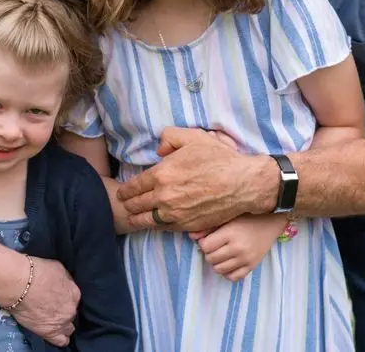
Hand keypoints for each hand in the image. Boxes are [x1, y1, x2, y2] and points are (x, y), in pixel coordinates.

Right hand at [9, 257, 80, 346]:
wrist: (20, 284)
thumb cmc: (36, 272)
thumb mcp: (58, 268)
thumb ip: (66, 280)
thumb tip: (65, 284)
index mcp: (74, 293)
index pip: (74, 300)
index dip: (65, 299)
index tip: (58, 298)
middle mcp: (71, 309)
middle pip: (71, 313)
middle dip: (64, 311)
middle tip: (53, 307)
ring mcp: (61, 323)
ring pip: (68, 328)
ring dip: (62, 325)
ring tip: (52, 320)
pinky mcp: (50, 333)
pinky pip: (61, 341)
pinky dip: (60, 338)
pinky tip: (55, 334)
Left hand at [118, 128, 275, 230]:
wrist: (242, 183)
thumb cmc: (219, 158)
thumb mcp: (193, 137)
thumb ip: (170, 137)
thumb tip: (159, 151)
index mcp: (162, 174)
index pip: (134, 185)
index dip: (125, 190)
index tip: (122, 192)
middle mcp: (164, 196)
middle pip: (137, 204)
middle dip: (128, 204)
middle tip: (124, 205)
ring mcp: (175, 213)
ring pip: (147, 220)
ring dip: (137, 219)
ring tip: (132, 218)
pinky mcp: (187, 225)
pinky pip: (164, 228)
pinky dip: (156, 226)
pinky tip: (154, 223)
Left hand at [191, 214, 286, 281]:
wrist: (270, 223)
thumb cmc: (247, 218)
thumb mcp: (228, 218)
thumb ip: (209, 227)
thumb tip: (191, 236)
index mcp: (230, 233)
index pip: (206, 246)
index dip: (204, 243)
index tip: (208, 238)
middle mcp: (238, 248)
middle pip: (211, 259)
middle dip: (209, 253)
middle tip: (215, 246)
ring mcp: (246, 259)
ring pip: (219, 270)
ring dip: (216, 263)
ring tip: (221, 254)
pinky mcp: (252, 267)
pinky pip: (233, 277)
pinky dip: (227, 273)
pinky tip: (228, 263)